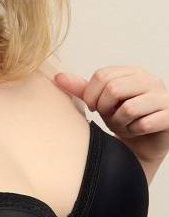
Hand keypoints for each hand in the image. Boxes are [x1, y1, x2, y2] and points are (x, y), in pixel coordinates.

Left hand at [53, 65, 168, 164]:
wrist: (142, 144)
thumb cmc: (122, 118)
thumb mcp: (100, 101)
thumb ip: (82, 89)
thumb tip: (58, 77)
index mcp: (133, 72)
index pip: (102, 75)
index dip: (91, 94)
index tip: (93, 107)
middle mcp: (150, 80)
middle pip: (113, 88)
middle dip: (105, 108)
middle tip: (108, 116)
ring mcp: (163, 97)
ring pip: (128, 107)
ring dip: (119, 122)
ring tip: (123, 124)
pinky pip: (144, 124)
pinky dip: (134, 131)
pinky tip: (136, 131)